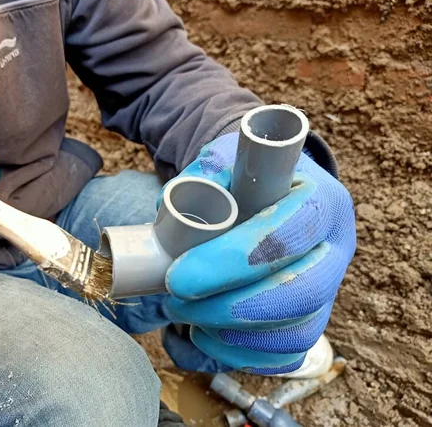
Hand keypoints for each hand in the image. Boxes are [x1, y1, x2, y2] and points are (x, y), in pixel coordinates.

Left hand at [163, 132, 355, 373]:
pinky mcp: (311, 319)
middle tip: (176, 301)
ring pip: (293, 333)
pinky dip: (239, 355)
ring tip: (184, 314)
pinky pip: (285, 355)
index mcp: (322, 202)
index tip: (178, 277)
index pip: (288, 237)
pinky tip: (203, 336)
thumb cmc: (247, 178)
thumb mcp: (230, 158)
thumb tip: (176, 208)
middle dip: (229, 308)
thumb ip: (205, 174)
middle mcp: (336, 250)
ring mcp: (330, 290)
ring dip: (228, 336)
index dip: (230, 262)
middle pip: (300, 295)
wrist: (269, 195)